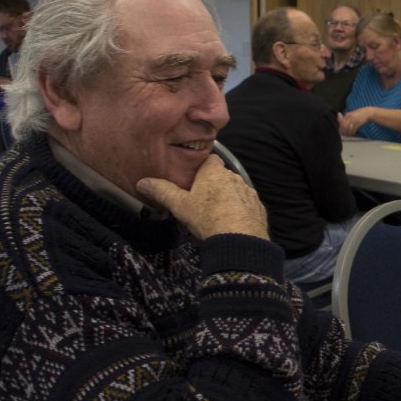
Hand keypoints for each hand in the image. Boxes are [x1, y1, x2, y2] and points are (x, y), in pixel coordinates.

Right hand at [135, 155, 268, 240]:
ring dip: (227, 199)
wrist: (240, 240)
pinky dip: (239, 212)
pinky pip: (246, 207)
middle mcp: (235, 178)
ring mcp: (249, 194)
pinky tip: (231, 225)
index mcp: (215, 172)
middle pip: (222, 177)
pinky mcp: (258, 210)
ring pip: (235, 192)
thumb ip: (162, 191)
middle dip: (213, 186)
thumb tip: (142, 182)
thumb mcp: (179, 205)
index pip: (210, 159)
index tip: (194, 178)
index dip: (202, 168)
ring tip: (215, 216)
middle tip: (200, 202)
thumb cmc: (207, 218)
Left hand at [339, 107, 374, 136]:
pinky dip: (352, 132)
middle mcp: (350, 117)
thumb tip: (341, 124)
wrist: (367, 112)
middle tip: (344, 135)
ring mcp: (354, 119)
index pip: (341, 122)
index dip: (340, 128)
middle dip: (343, 131)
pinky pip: (354, 129)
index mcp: (347, 115)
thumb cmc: (359, 114)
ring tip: (348, 135)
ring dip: (348, 133)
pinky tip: (352, 134)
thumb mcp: (351, 115)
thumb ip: (346, 119)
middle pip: (344, 125)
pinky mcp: (358, 122)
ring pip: (348, 128)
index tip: (341, 132)